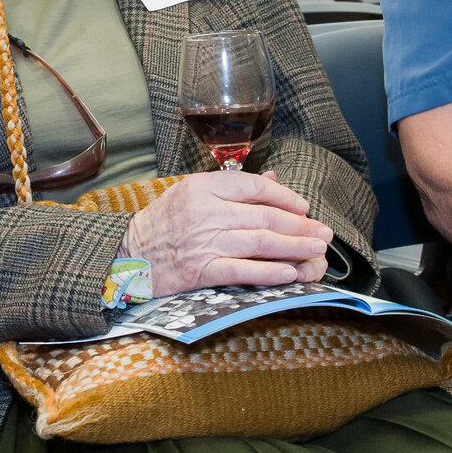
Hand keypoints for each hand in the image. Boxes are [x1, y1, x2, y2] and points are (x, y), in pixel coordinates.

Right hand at [124, 168, 331, 293]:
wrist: (128, 256)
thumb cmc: (163, 223)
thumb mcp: (191, 193)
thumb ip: (233, 187)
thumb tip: (274, 180)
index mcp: (203, 187)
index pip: (254, 187)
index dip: (286, 197)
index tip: (304, 207)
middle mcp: (206, 212)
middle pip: (265, 216)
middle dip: (301, 226)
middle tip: (323, 232)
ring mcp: (205, 242)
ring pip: (261, 243)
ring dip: (296, 248)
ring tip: (317, 251)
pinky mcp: (202, 271)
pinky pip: (245, 271)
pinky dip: (271, 272)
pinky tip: (291, 272)